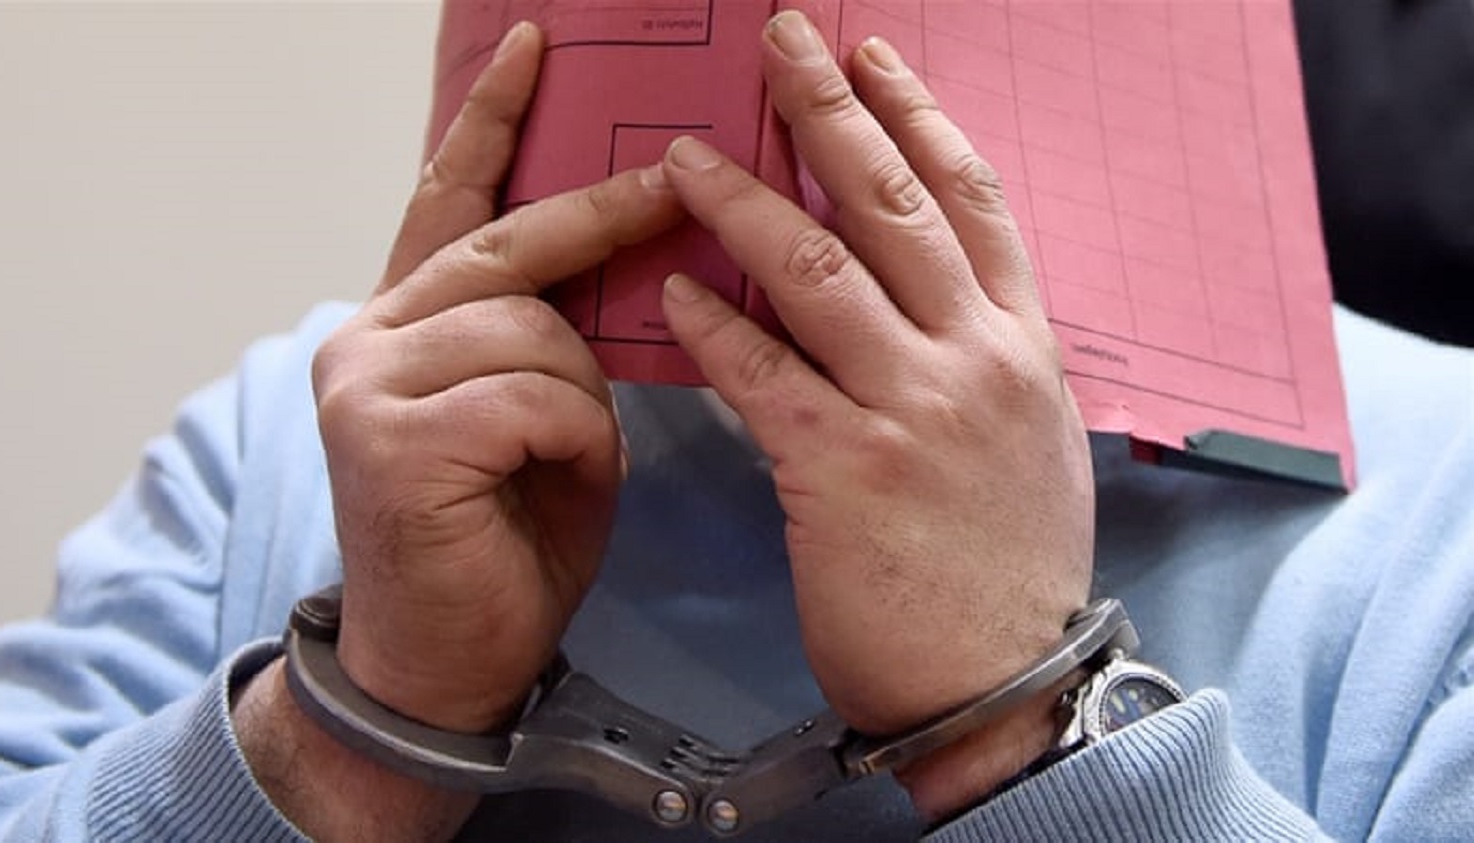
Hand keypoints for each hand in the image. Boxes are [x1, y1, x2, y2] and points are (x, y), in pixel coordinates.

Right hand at [311, 23, 681, 734]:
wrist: (447, 663)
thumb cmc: (504, 537)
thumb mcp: (541, 414)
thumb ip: (553, 334)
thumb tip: (628, 256)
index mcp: (409, 323)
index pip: (454, 199)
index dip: (494, 121)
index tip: (536, 43)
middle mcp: (369, 334)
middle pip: (511, 246)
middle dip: (604, 217)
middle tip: (677, 183)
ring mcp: (367, 381)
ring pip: (536, 327)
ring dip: (583, 394)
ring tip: (568, 458)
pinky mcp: (387, 434)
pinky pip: (533, 392)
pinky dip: (572, 437)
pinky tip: (547, 481)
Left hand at [659, 12, 1093, 815]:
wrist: (1005, 686)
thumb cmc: (1009, 570)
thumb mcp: (1032, 445)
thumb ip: (987, 361)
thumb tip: (941, 302)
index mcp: (1023, 345)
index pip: (971, 200)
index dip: (920, 115)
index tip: (875, 54)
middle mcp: (977, 359)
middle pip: (893, 205)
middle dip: (833, 110)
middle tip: (780, 39)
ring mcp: (914, 410)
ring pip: (818, 273)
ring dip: (745, 203)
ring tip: (685, 156)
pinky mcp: (845, 472)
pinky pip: (765, 377)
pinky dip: (715, 328)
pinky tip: (676, 292)